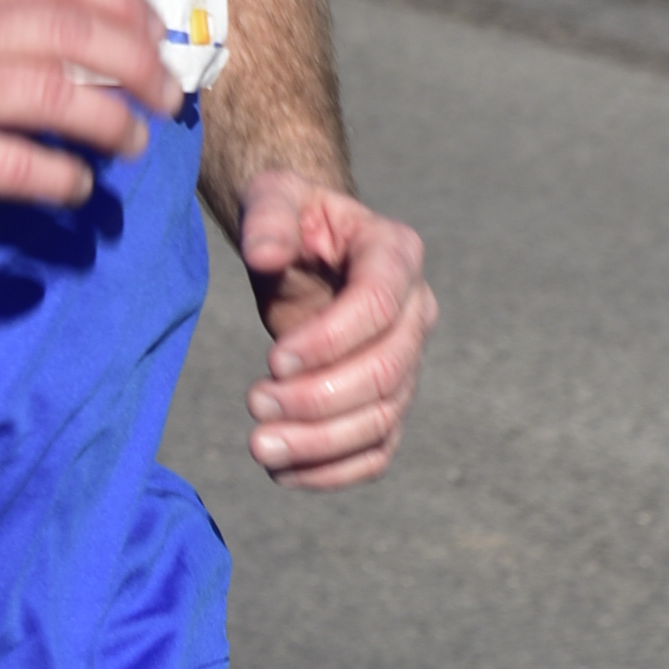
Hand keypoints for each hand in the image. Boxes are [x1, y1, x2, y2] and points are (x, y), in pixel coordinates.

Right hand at [0, 0, 183, 220]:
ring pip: (57, 97)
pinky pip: (18, 164)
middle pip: (74, 34)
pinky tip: (74, 189)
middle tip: (166, 98)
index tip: (157, 34)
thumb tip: (95, 29)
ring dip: (113, 124)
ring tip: (131, 145)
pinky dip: (63, 179)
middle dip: (139, 65)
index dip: (125, 1)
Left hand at [236, 166, 433, 488]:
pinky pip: (376, 451)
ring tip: (260, 446)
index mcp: (395, 253)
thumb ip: (269, 217)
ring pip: (382, 419)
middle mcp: (414, 309)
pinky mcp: (386, 400)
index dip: (330, 341)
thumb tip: (264, 254)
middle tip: (254, 404)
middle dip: (320, 399)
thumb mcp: (274, 195)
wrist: (304, 247)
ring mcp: (407, 360)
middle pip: (387, 372)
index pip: (379, 306)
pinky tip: (282, 473)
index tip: (272, 359)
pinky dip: (333, 472)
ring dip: (321, 443)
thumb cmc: (290, 216)